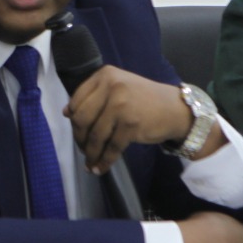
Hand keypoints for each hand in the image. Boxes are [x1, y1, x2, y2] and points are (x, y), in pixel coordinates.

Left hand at [64, 66, 219, 172]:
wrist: (176, 109)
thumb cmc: (144, 100)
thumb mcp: (119, 88)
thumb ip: (94, 96)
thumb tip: (66, 112)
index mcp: (105, 75)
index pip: (77, 100)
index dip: (74, 120)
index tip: (77, 131)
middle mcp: (111, 87)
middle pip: (82, 119)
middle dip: (80, 139)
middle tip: (83, 149)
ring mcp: (121, 105)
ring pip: (95, 136)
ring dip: (91, 153)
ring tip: (90, 162)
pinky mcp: (130, 124)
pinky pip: (111, 147)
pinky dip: (104, 160)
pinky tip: (101, 168)